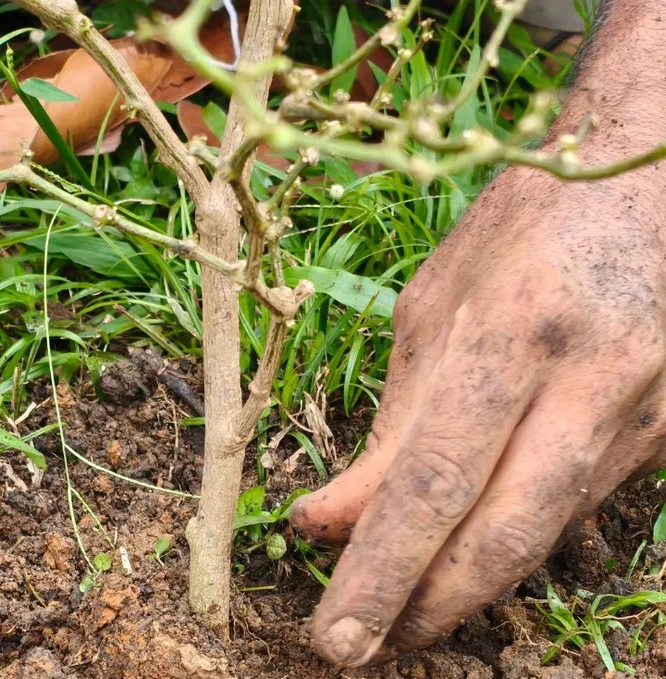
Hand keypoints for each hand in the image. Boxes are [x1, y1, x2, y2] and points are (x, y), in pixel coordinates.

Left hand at [289, 160, 665, 664]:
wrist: (655, 183)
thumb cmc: (524, 229)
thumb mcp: (432, 308)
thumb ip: (391, 424)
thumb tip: (329, 519)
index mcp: (512, 334)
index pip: (431, 481)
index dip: (379, 569)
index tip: (330, 633)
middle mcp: (585, 384)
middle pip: (501, 535)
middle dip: (425, 608)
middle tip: (359, 651)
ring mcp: (638, 415)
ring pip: (541, 535)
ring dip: (463, 587)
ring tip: (398, 613)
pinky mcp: (660, 433)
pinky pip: (572, 508)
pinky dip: (509, 542)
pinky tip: (466, 557)